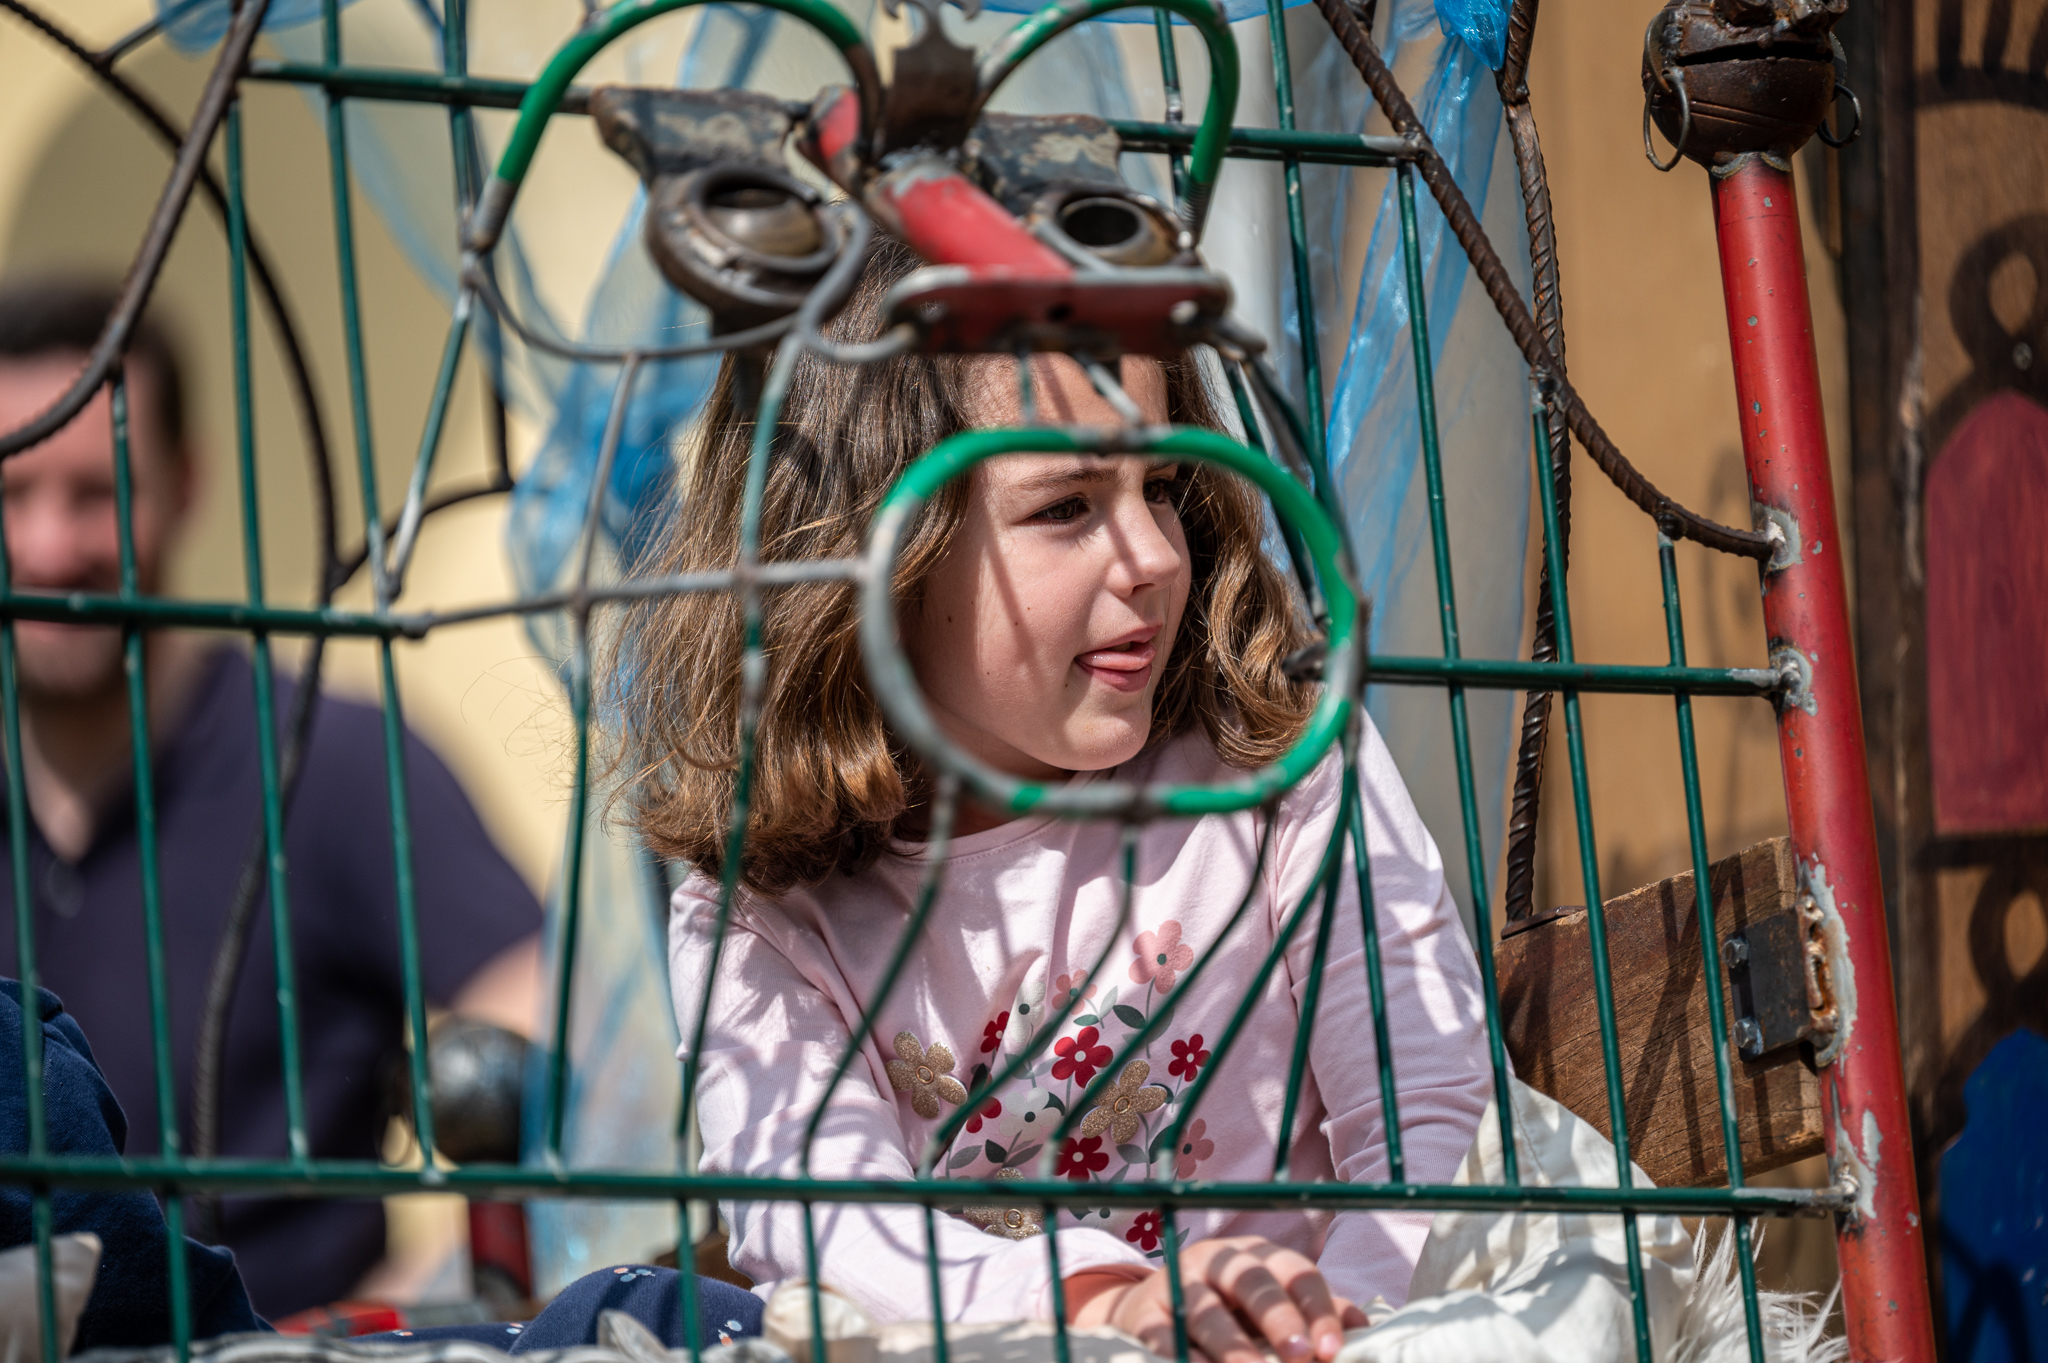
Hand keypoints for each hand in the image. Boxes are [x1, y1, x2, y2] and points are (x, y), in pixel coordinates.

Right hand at [1066, 1236, 1368, 1362]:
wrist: (1147, 1309)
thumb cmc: (1227, 1310)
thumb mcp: (1269, 1304)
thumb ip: (1315, 1312)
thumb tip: (1364, 1327)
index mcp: (1258, 1256)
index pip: (1295, 1271)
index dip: (1317, 1308)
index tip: (1333, 1349)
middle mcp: (1218, 1261)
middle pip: (1252, 1282)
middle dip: (1279, 1318)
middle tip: (1301, 1355)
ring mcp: (1178, 1283)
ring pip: (1206, 1310)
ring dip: (1232, 1346)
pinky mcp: (1146, 1314)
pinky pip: (1164, 1335)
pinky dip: (1183, 1357)